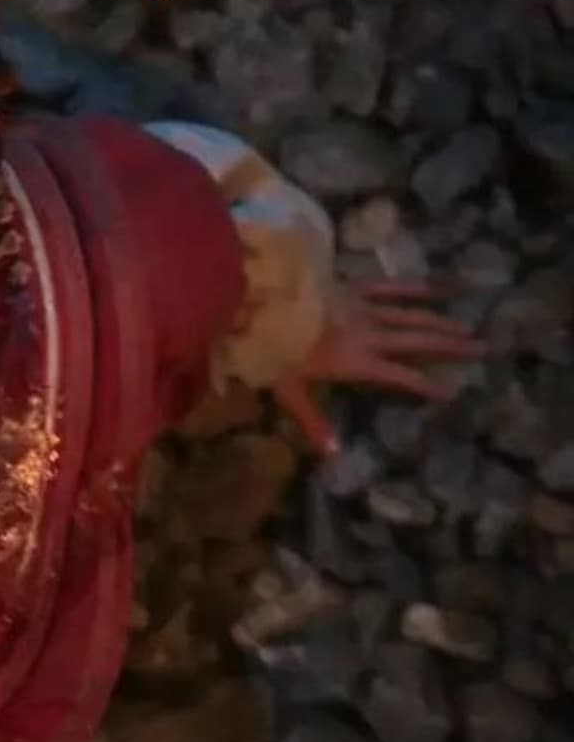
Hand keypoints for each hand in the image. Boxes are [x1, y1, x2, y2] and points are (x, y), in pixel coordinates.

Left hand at [271, 280, 486, 454]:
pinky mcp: (352, 286)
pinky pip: (389, 286)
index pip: (401, 377)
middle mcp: (368, 334)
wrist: (258, 304)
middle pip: (417, 341)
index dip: (428, 386)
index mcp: (356, 362)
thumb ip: (313, 422)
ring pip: (410, 315)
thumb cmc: (269, 350)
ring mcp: (362, 307)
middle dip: (450, 347)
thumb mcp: (288, 391)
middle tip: (482, 349)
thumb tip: (334, 455)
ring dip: (440, 321)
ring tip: (467, 326)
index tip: (454, 392)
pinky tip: (436, 287)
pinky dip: (414, 287)